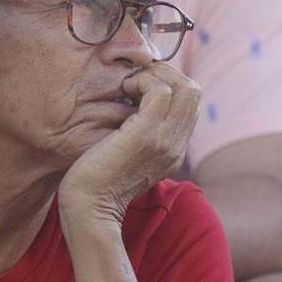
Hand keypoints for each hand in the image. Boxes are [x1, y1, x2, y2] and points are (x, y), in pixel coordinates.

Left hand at [59, 64, 201, 229]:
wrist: (88, 208)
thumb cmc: (95, 179)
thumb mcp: (126, 154)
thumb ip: (138, 134)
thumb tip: (131, 102)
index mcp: (174, 149)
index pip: (190, 102)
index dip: (168, 83)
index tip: (139, 85)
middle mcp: (177, 144)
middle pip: (193, 90)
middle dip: (165, 73)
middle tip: (136, 79)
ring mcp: (166, 140)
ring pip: (184, 86)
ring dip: (154, 75)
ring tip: (129, 85)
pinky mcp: (148, 135)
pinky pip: (160, 91)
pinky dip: (142, 81)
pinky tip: (123, 90)